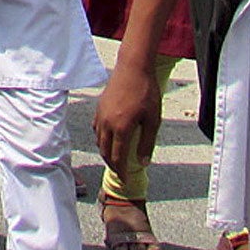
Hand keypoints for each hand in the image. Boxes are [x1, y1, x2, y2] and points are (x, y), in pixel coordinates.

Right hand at [94, 61, 162, 179]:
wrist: (133, 68)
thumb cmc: (146, 92)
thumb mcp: (153, 120)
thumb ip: (147, 143)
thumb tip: (142, 163)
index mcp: (121, 128)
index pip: (117, 157)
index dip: (121, 172)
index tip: (125, 181)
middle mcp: (107, 123)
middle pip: (105, 151)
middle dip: (112, 165)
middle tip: (121, 173)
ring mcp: (101, 115)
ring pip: (99, 141)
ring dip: (106, 152)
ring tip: (116, 158)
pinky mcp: (99, 107)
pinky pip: (96, 129)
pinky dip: (101, 139)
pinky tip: (109, 138)